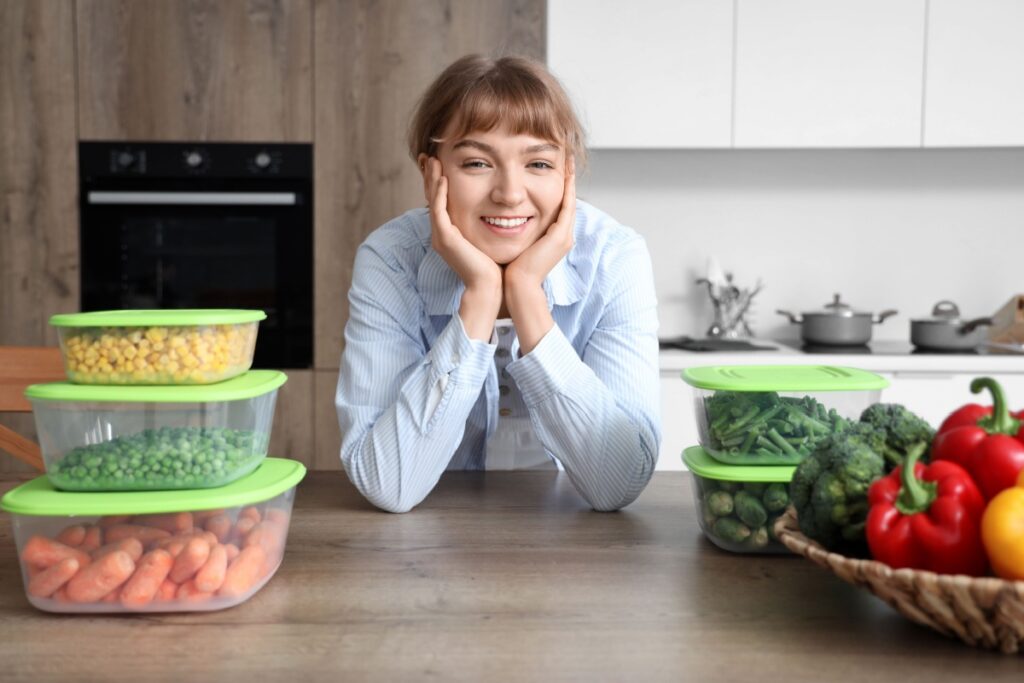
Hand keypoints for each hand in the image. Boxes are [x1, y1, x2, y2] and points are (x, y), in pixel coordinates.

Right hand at [424, 157, 501, 339]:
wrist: (491, 287)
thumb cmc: (494, 264)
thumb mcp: (486, 237)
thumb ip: (484, 222)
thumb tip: (495, 207)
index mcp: (449, 232)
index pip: (440, 201)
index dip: (437, 181)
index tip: (439, 161)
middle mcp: (441, 233)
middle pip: (431, 198)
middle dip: (429, 176)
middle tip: (428, 155)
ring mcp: (441, 236)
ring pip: (432, 201)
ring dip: (432, 179)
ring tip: (432, 160)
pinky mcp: (446, 239)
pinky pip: (439, 211)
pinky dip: (441, 193)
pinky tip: (444, 178)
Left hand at [504, 161, 575, 352]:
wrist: (516, 287)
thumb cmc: (510, 269)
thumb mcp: (514, 244)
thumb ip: (514, 229)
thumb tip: (503, 219)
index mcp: (553, 237)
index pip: (558, 204)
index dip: (557, 184)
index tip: (553, 164)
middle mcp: (562, 234)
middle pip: (567, 198)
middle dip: (566, 175)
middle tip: (564, 153)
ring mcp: (564, 235)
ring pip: (570, 197)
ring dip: (569, 176)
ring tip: (566, 155)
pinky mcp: (561, 235)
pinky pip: (567, 204)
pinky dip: (567, 186)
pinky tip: (564, 169)